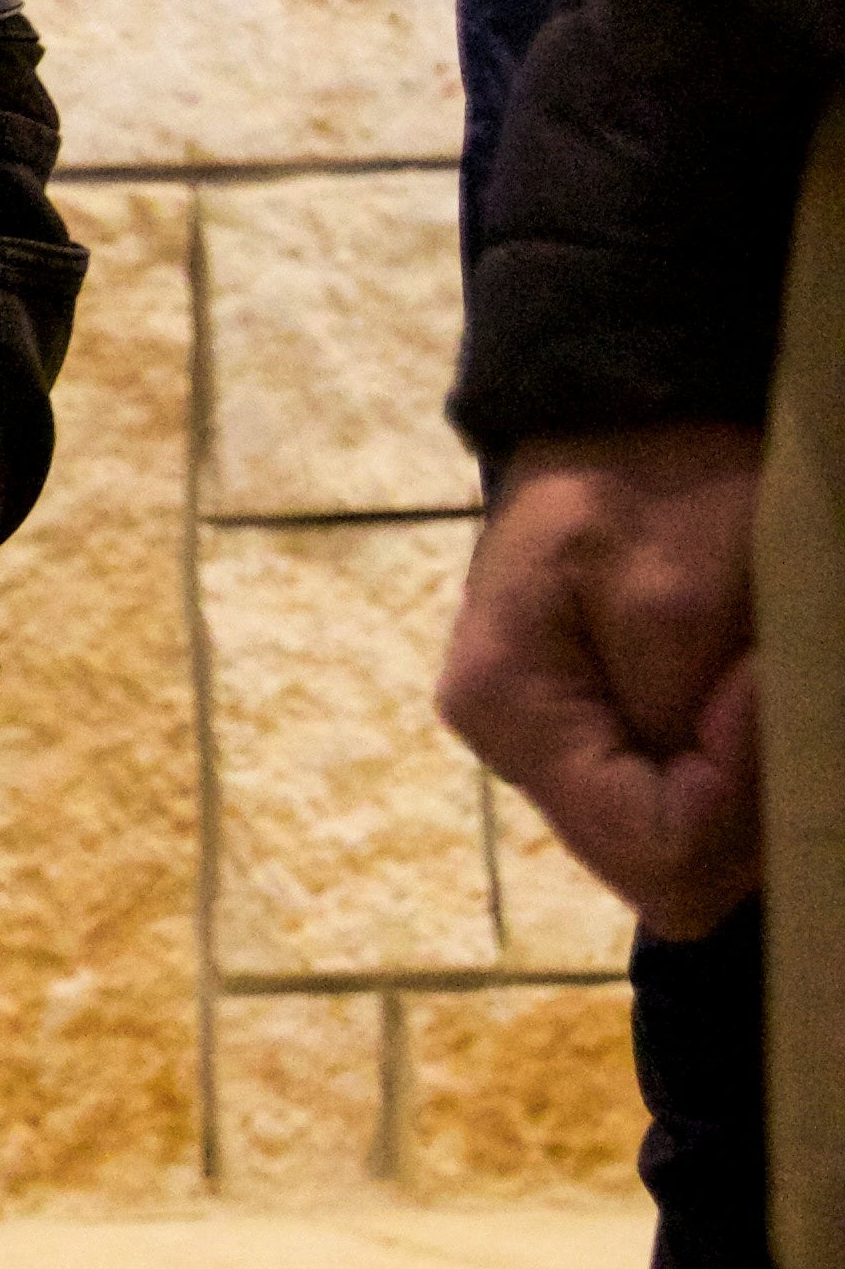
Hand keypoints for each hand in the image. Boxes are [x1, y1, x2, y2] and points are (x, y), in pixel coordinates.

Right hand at [435, 424, 765, 935]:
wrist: (633, 407)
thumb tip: (715, 851)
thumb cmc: (656, 483)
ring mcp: (545, 742)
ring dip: (739, 781)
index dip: (737, 796)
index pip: (652, 852)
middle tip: (757, 681)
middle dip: (740, 796)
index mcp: (510, 714)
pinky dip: (725, 762)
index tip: (756, 689)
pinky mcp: (584, 724)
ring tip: (745, 676)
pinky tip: (733, 693)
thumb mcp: (680, 599)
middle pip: (657, 862)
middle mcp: (512, 750)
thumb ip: (688, 726)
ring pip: (670, 841)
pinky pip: (670, 798)